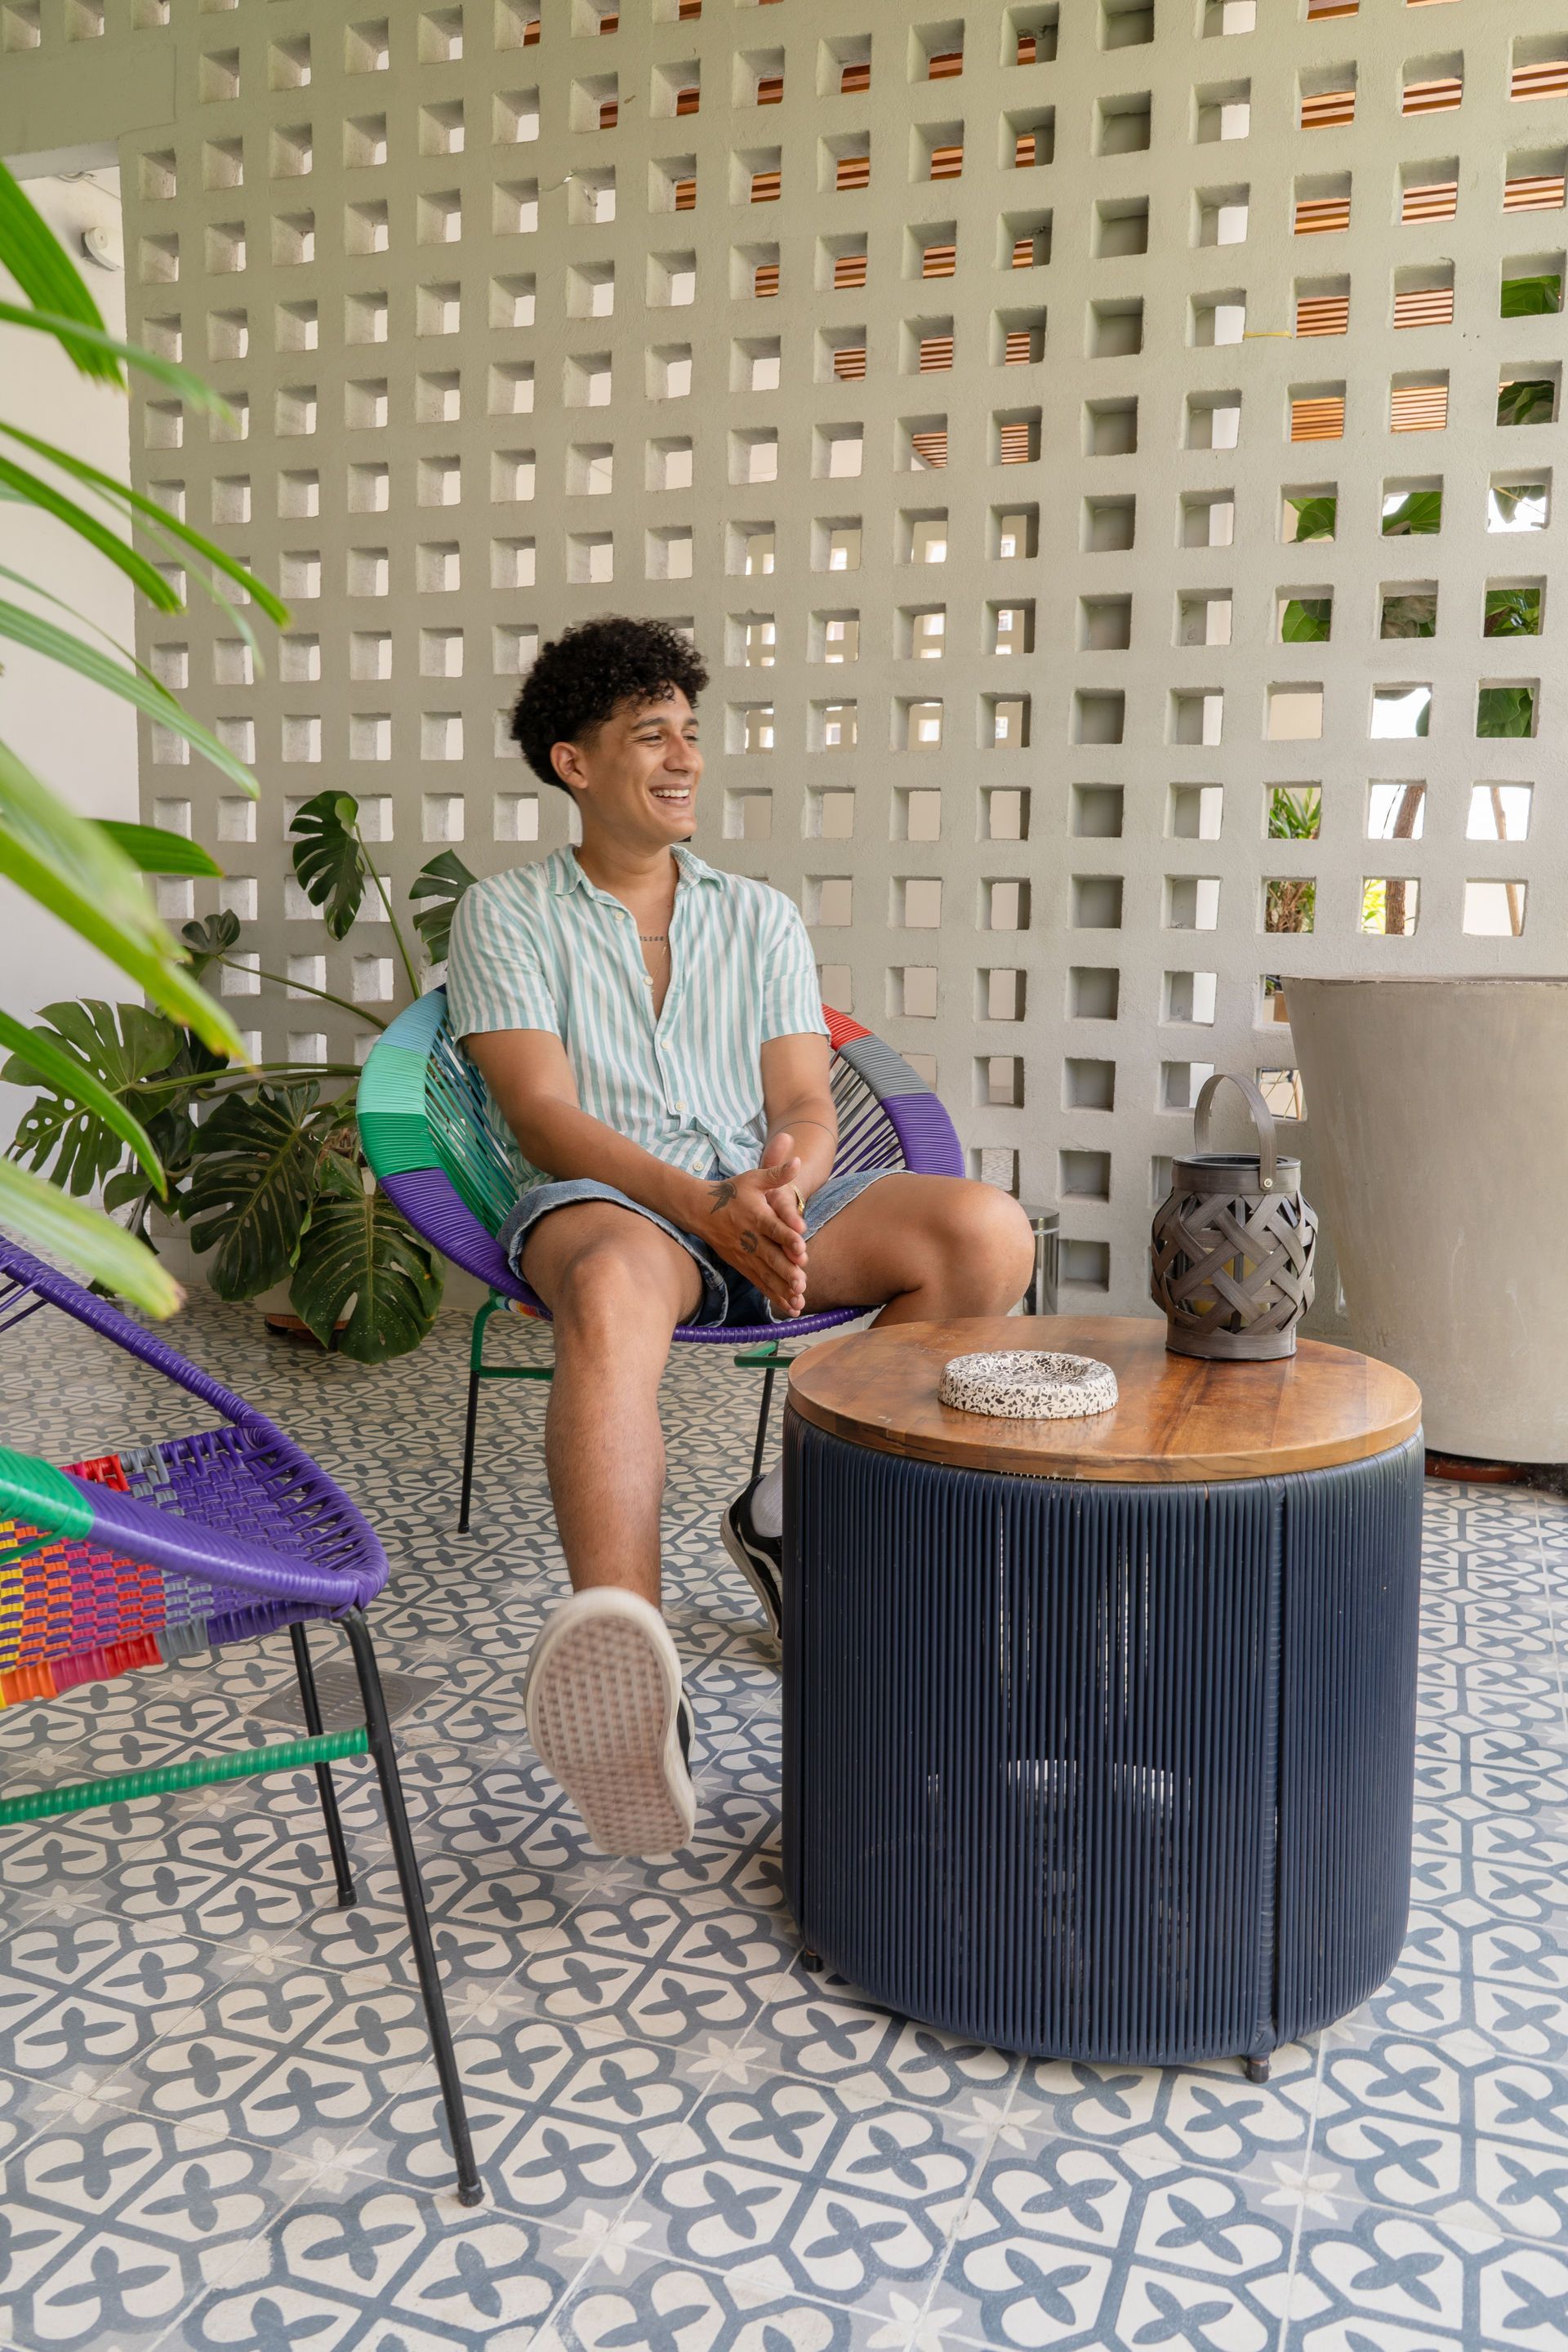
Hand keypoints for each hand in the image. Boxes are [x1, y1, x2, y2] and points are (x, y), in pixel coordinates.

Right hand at [697, 1148, 807, 1316]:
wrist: (699, 1209)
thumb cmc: (731, 1192)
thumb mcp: (753, 1178)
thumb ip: (776, 1172)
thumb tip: (798, 1161)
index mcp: (755, 1216)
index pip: (773, 1227)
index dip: (787, 1236)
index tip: (802, 1246)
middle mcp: (750, 1238)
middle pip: (770, 1256)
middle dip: (786, 1271)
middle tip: (801, 1283)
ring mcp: (745, 1255)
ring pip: (766, 1274)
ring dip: (782, 1289)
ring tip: (798, 1301)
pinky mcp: (743, 1266)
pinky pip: (760, 1283)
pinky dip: (774, 1296)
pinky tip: (790, 1308)